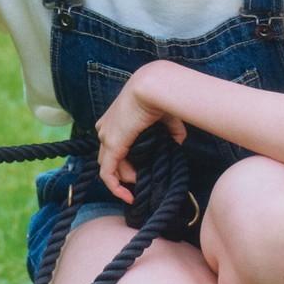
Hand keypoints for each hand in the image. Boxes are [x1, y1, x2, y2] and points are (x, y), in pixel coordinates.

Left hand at [95, 66, 185, 202]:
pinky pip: (107, 173)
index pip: (115, 146)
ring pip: (110, 167)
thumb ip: (171, 131)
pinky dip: (116, 187)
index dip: (127, 161)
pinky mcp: (111, 145)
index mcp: (115, 120)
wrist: (152, 87)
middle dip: (127, 171)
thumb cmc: (160, 98)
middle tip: (144, 177)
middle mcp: (106, 128)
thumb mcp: (167, 118)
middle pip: (111, 158)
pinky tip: (128, 196)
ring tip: (143, 181)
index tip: (140, 171)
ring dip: (126, 179)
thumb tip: (178, 142)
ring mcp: (106, 137)